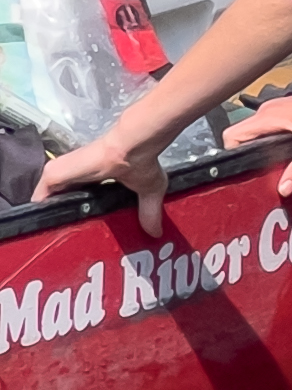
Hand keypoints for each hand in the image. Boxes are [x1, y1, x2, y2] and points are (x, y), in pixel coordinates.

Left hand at [34, 125, 170, 232]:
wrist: (129, 148)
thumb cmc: (140, 161)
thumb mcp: (148, 189)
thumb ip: (149, 211)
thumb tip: (157, 232)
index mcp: (91, 179)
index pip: (76, 198)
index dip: (77, 212)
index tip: (80, 230)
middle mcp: (73, 176)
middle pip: (59, 202)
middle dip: (62, 218)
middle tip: (68, 240)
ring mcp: (60, 175)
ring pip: (47, 203)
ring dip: (48, 217)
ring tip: (54, 238)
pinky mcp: (51, 176)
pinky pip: (37, 201)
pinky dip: (38, 214)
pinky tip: (42, 229)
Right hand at [235, 74, 291, 198]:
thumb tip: (283, 189)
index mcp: (269, 116)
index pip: (232, 136)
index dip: (232, 154)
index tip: (247, 169)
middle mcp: (268, 112)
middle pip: (241, 137)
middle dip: (246, 156)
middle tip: (261, 173)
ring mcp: (277, 111)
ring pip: (255, 134)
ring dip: (260, 150)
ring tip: (273, 167)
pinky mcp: (288, 113)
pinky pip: (268, 131)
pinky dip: (271, 143)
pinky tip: (285, 155)